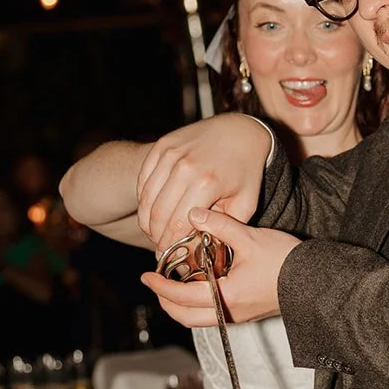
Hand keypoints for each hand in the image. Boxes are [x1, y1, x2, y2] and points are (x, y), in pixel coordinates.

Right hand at [136, 115, 270, 251]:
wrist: (240, 131)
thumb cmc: (245, 171)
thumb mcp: (245, 203)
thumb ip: (224, 227)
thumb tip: (200, 249)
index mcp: (207, 183)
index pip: (178, 224)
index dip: (170, 245)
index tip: (168, 257)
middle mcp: (185, 167)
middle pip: (158, 214)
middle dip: (156, 237)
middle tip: (160, 248)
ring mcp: (170, 154)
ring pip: (146, 199)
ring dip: (147, 221)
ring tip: (155, 233)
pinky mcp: (161, 146)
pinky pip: (143, 181)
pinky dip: (144, 200)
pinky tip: (153, 212)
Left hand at [138, 208, 298, 327]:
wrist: (319, 281)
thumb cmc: (287, 262)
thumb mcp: (251, 238)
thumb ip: (220, 225)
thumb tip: (194, 214)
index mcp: (226, 296)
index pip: (181, 297)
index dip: (160, 287)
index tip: (147, 275)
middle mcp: (230, 312)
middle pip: (185, 317)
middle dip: (166, 301)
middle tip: (156, 282)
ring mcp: (239, 316)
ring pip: (199, 318)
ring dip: (182, 304)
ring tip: (175, 282)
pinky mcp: (247, 313)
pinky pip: (214, 313)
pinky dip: (199, 302)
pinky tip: (201, 282)